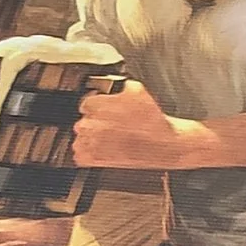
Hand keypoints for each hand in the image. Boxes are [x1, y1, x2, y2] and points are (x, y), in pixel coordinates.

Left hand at [71, 80, 200, 170]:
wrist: (164, 145)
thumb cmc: (153, 121)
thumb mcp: (139, 90)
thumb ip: (120, 86)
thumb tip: (116, 86)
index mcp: (95, 106)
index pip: (85, 104)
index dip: (98, 107)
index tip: (106, 111)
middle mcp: (89, 124)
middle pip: (84, 121)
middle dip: (97, 123)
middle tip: (114, 126)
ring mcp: (89, 143)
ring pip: (82, 138)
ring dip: (93, 138)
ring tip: (112, 139)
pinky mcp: (92, 159)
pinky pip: (81, 155)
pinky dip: (90, 154)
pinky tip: (106, 150)